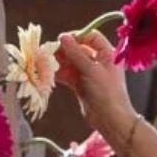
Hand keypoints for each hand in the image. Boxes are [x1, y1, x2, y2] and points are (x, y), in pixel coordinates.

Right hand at [56, 30, 137, 144]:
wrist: (110, 120)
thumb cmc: (106, 93)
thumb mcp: (91, 70)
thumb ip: (76, 53)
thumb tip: (63, 37)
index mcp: (108, 54)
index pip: (91, 37)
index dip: (77, 36)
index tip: (62, 39)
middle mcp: (99, 62)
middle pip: (79, 49)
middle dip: (64, 50)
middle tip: (49, 52)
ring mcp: (89, 74)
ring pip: (71, 62)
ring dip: (59, 62)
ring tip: (46, 63)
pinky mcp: (81, 85)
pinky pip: (68, 74)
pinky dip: (59, 73)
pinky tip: (49, 73)